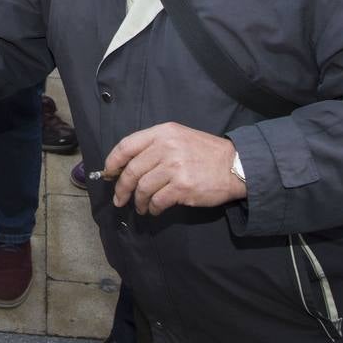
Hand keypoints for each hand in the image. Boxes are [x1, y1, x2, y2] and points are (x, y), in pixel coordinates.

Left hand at [104, 122, 245, 214]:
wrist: (234, 165)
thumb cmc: (204, 152)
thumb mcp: (178, 137)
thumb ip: (153, 146)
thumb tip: (125, 165)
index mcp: (162, 133)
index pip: (126, 146)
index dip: (112, 162)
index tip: (107, 174)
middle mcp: (166, 147)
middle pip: (131, 170)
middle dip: (121, 188)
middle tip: (119, 199)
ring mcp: (174, 167)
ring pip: (142, 188)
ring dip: (137, 201)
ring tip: (139, 207)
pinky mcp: (182, 187)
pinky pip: (157, 200)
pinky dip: (152, 208)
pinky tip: (153, 210)